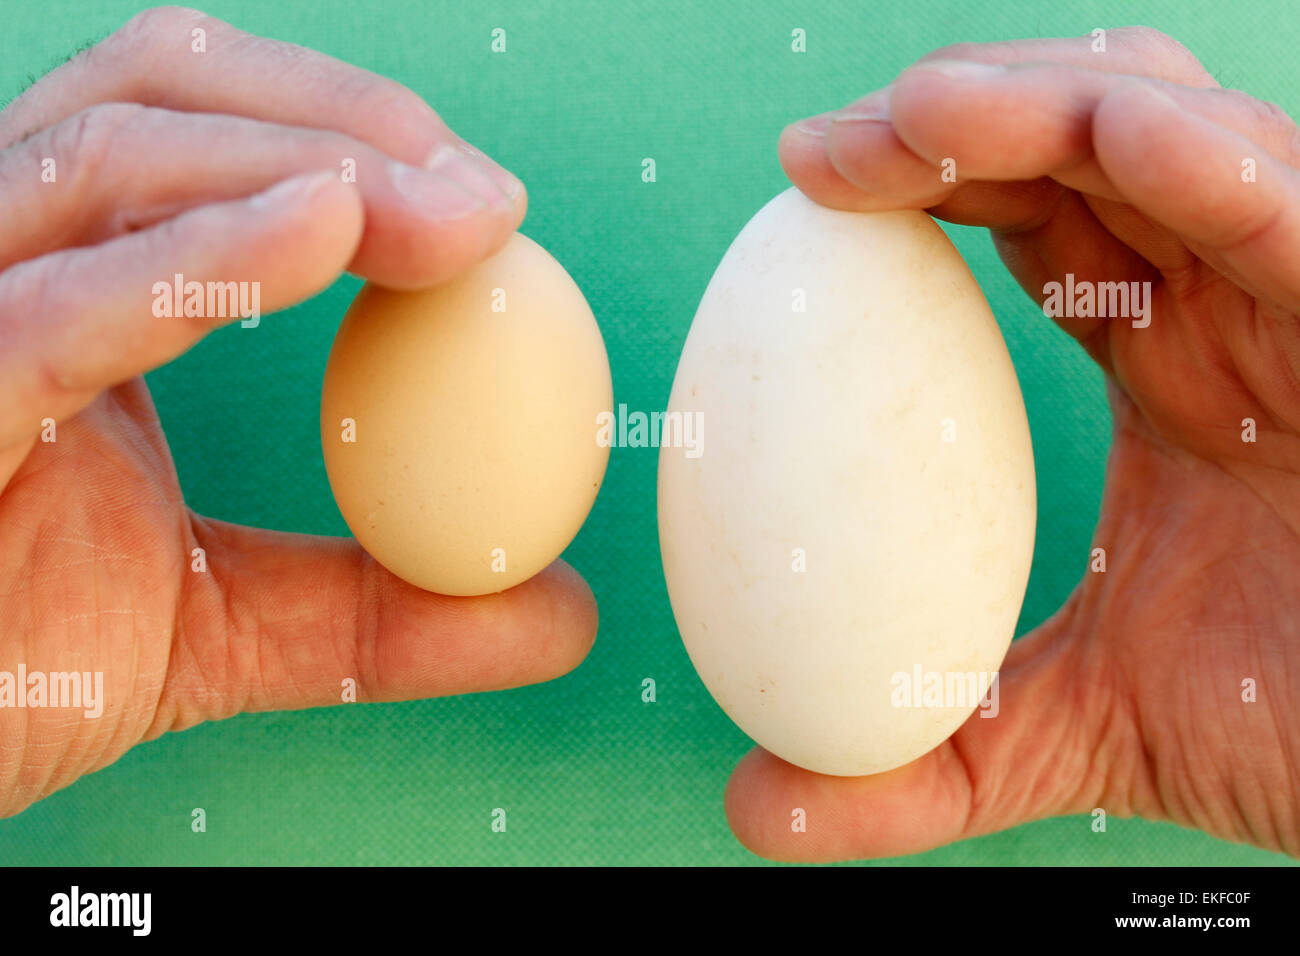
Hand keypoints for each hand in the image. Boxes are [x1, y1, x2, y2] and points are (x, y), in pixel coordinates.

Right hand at [0, 7, 595, 817]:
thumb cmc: (19, 669)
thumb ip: (383, 606)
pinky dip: (195, 260)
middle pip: (157, 94)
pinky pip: (47, 310)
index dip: (348, 136)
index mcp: (60, 287)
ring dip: (301, 159)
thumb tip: (563, 610)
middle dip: (342, 121)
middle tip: (488, 200)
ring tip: (450, 217)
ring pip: (107, 156)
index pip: (197, 135)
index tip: (490, 210)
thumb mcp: (232, 623)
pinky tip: (326, 230)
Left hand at [726, 27, 1299, 859]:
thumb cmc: (1289, 719)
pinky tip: (1127, 144)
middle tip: (822, 148)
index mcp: (1162, 356)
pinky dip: (1220, 164)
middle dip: (953, 112)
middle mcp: (1231, 303)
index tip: (797, 184)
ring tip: (917, 113)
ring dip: (1046, 102)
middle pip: (1084, 137)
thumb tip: (756, 806)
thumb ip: (928, 755)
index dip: (917, 179)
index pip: (1028, 215)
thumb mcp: (1077, 731)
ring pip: (1183, 132)